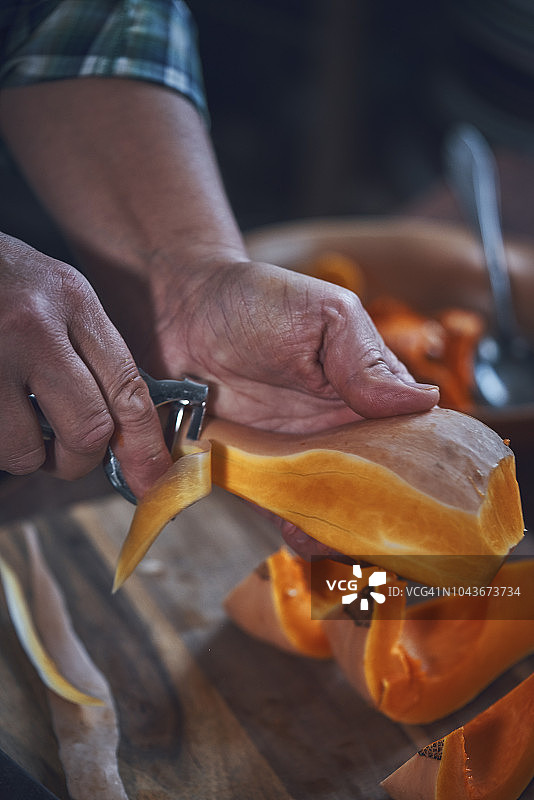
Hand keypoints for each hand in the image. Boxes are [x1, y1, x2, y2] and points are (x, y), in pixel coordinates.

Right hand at [0, 233, 170, 496]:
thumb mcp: (61, 294)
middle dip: (81, 458)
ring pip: (27, 451)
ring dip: (28, 453)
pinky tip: (0, 411)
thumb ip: (95, 352)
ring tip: (18, 422)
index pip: (126, 386)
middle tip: (68, 452)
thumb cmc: (4, 277)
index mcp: (72, 301)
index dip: (144, 444)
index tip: (150, 476)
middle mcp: (32, 328)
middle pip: (86, 430)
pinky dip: (2, 441)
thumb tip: (125, 428)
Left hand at [140, 256, 439, 554]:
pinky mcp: (255, 468)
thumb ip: (367, 359)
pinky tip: (296, 533)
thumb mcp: (325, 316)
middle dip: (381, 515)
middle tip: (380, 534)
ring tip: (334, 540)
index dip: (420, 474)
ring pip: (330, 502)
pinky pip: (278, 504)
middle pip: (374, 484)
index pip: (408, 441)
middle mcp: (338, 429)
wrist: (181, 311)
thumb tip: (425, 401)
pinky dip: (290, 523)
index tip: (428, 502)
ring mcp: (297, 452)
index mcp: (367, 392)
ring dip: (336, 527)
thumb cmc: (258, 300)